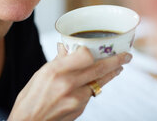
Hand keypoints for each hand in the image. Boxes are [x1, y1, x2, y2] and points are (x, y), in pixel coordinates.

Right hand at [8, 44, 131, 120]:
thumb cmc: (30, 98)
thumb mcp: (40, 74)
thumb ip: (58, 61)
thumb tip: (68, 48)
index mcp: (55, 71)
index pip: (85, 56)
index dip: (93, 50)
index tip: (99, 47)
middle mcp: (68, 84)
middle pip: (99, 69)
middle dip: (116, 61)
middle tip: (126, 55)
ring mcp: (76, 99)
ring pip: (100, 82)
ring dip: (110, 74)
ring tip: (118, 67)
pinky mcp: (80, 109)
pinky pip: (91, 93)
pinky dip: (94, 86)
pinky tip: (94, 82)